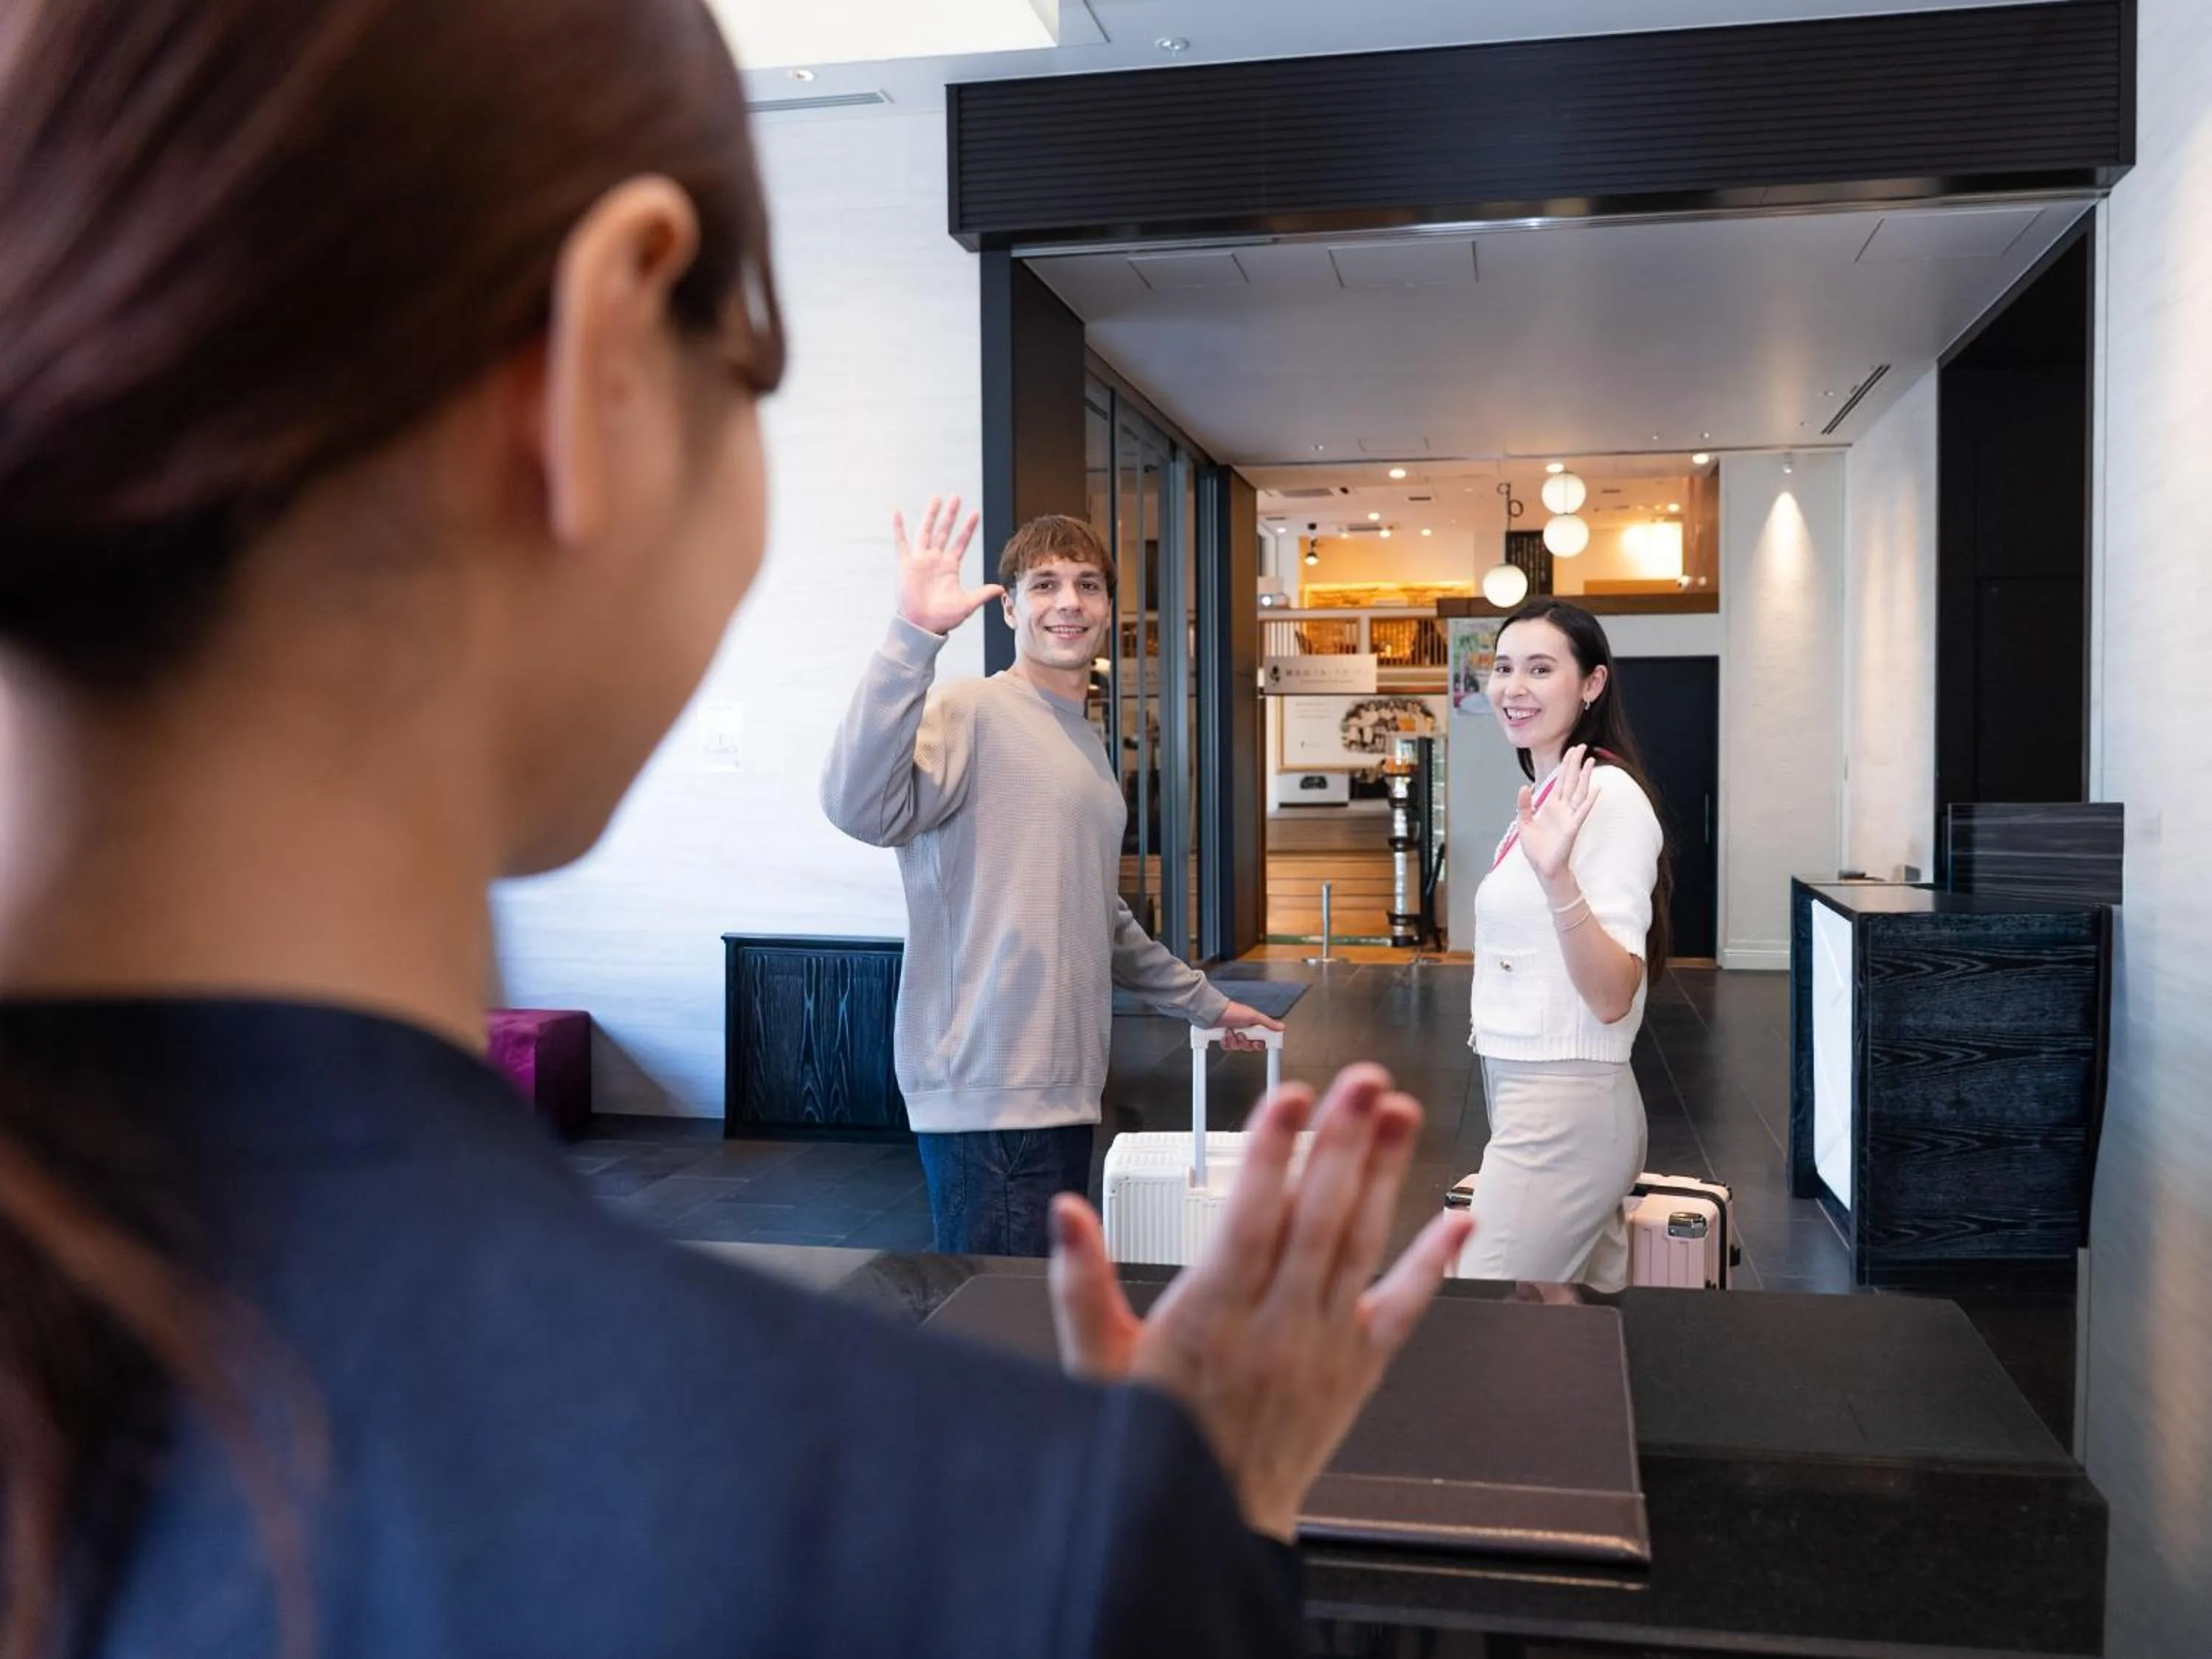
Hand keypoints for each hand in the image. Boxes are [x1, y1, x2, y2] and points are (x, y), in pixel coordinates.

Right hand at [893, 495, 997, 634]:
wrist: (922, 626)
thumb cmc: (944, 618)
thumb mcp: (967, 604)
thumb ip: (983, 593)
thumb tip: (1002, 589)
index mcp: (950, 567)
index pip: (961, 542)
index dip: (968, 529)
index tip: (975, 513)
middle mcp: (936, 560)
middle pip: (944, 531)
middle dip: (951, 515)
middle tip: (956, 497)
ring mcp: (921, 560)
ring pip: (926, 531)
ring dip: (931, 515)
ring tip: (936, 498)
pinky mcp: (907, 564)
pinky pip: (901, 542)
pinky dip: (898, 527)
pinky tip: (897, 512)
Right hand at [1048, 1066, 1474, 1541]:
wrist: (1213, 1528)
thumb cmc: (1156, 1441)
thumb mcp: (1095, 1367)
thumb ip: (1080, 1284)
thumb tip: (1066, 1212)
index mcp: (1210, 1320)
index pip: (1248, 1220)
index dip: (1271, 1156)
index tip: (1289, 1097)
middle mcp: (1275, 1327)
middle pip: (1316, 1219)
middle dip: (1342, 1143)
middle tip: (1364, 1080)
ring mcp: (1323, 1347)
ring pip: (1360, 1246)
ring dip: (1384, 1175)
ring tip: (1399, 1113)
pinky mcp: (1357, 1369)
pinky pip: (1403, 1310)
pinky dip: (1433, 1263)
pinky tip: (1456, 1221)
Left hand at [1214, 1002, 1283, 1052]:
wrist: (1214, 1012)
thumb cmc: (1232, 1010)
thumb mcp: (1254, 1016)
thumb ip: (1268, 1023)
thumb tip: (1281, 1027)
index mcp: (1253, 1026)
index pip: (1261, 1040)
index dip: (1259, 1044)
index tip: (1256, 1042)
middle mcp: (1245, 1031)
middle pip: (1249, 1046)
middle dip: (1245, 1042)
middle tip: (1242, 1034)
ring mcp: (1234, 1035)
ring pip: (1238, 1048)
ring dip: (1234, 1040)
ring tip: (1232, 1031)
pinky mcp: (1225, 1039)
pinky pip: (1228, 1047)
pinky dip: (1226, 1042)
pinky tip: (1225, 1034)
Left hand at [1514, 744, 1599, 882]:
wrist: (1542, 867)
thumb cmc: (1536, 848)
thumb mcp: (1524, 823)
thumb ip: (1524, 805)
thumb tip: (1524, 786)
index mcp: (1551, 805)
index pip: (1560, 780)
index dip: (1565, 765)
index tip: (1571, 750)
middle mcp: (1563, 808)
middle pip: (1571, 780)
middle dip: (1576, 763)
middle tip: (1582, 746)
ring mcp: (1570, 817)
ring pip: (1579, 791)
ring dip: (1585, 777)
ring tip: (1590, 761)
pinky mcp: (1573, 827)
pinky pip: (1582, 811)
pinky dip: (1589, 800)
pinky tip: (1596, 789)